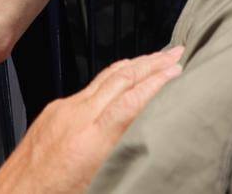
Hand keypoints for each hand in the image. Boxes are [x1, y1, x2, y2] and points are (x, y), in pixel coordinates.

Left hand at [0, 47, 182, 193]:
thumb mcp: (98, 185)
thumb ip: (122, 156)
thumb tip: (148, 139)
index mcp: (90, 142)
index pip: (131, 101)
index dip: (158, 83)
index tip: (178, 71)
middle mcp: (76, 118)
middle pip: (121, 79)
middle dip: (152, 63)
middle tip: (177, 51)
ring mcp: (62, 110)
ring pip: (105, 78)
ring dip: (134, 64)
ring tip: (157, 56)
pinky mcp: (52, 111)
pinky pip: (89, 86)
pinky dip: (113, 76)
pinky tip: (123, 75)